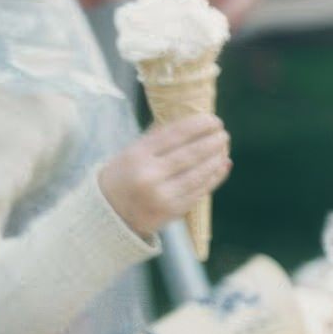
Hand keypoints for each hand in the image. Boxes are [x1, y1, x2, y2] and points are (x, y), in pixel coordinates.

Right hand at [98, 114, 230, 237]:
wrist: (108, 214)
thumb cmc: (124, 176)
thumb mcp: (132, 152)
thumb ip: (158, 137)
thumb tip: (193, 122)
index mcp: (138, 155)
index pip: (175, 134)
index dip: (198, 125)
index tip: (213, 119)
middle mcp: (149, 175)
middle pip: (190, 154)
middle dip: (211, 142)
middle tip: (223, 133)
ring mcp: (161, 196)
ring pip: (198, 174)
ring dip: (216, 159)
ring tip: (224, 148)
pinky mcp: (171, 211)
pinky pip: (198, 192)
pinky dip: (214, 177)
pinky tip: (221, 166)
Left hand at [163, 0, 272, 28]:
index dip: (191, 3)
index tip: (167, 11)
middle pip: (230, 12)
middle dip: (201, 23)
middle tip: (174, 29)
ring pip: (235, 21)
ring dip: (210, 28)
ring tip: (183, 30)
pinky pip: (238, 18)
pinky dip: (219, 23)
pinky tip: (198, 24)